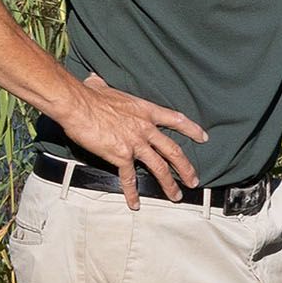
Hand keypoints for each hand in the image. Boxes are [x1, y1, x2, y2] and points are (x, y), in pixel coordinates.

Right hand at [60, 70, 208, 205]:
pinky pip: (129, 178)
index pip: (175, 119)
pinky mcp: (121, 156)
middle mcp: (145, 128)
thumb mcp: (101, 86)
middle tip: (194, 180)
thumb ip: (102, 85)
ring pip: (159, 167)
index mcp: (145, 111)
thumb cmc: (89, 95)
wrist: (78, 105)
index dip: (191, 129)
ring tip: (176, 196)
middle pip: (173, 150)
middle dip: (186, 167)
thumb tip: (94, 79)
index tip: (203, 137)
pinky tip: (135, 203)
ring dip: (169, 184)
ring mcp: (135, 143)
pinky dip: (132, 192)